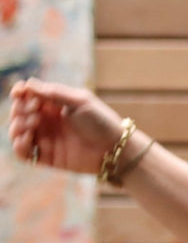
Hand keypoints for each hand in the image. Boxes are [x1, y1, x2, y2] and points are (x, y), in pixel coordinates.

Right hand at [7, 78, 123, 175]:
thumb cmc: (102, 122)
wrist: (116, 150)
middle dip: (20, 110)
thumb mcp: (80, 101)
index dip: (20, 94)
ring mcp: (47, 139)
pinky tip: (26, 140)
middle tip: (35, 113)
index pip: (27, 96)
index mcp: (54, 105)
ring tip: (31, 126)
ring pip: (18, 132)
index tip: (21, 94)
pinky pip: (25, 154)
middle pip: (19, 113)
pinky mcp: (49, 157)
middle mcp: (48, 121)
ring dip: (16, 126)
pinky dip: (19, 146)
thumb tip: (27, 85)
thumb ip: (54, 93)